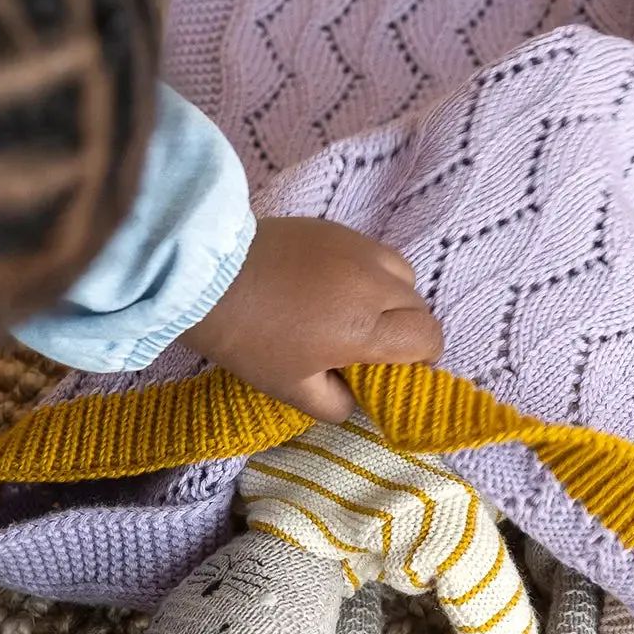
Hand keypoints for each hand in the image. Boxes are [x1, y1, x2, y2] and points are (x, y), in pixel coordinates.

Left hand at [181, 218, 441, 420]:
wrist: (206, 276)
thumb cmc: (249, 338)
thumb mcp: (290, 389)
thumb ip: (335, 404)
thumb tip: (357, 401)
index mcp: (367, 328)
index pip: (427, 337)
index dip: (423, 357)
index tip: (400, 367)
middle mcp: (374, 283)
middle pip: (419, 305)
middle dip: (407, 329)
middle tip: (373, 346)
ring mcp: (358, 249)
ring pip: (402, 274)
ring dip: (393, 298)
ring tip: (358, 314)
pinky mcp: (337, 229)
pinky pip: (373, 253)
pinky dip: (370, 274)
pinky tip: (336, 287)